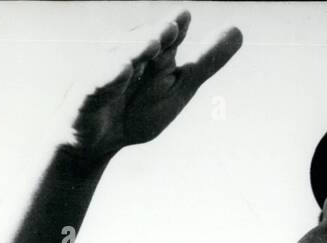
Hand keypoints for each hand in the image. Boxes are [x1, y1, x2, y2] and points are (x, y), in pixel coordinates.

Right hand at [69, 11, 241, 158]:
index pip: (167, 40)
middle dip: (158, 34)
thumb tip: (239, 30)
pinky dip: (111, 76)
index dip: (176, 29)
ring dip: (137, 48)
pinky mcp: (87, 94)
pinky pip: (99, 84)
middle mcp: (128, 58)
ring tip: (153, 41)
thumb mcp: (179, 87)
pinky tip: (124, 69)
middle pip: (145, 43)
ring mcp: (106, 74)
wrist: (97, 142)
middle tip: (173, 25)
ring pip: (122, 57)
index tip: (185, 17)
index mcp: (153, 57)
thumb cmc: (136, 111)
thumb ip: (206, 62)